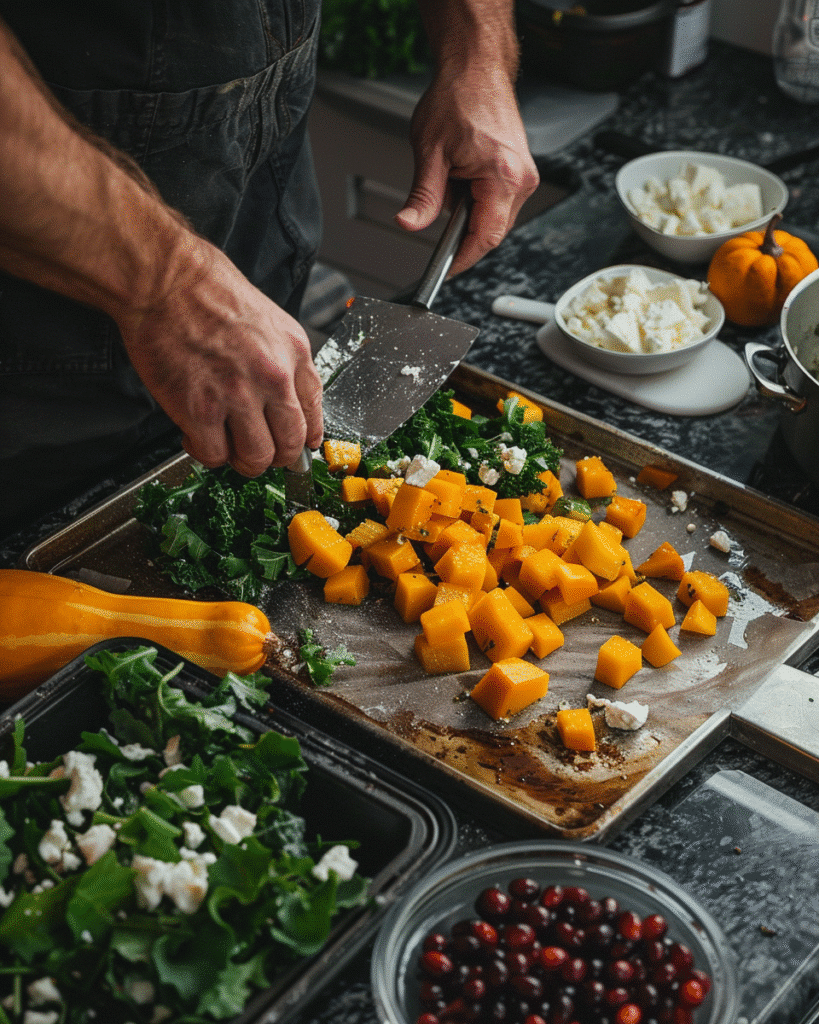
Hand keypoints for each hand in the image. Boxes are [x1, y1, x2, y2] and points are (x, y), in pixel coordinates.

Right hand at [116, 240, 323, 476]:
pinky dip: (206, 454)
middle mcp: (273, 377)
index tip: (295, 447)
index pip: (314, 415)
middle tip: (256, 452)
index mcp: (294, 353)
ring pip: (256, 459)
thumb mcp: (268, 319)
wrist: (165, 279)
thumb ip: (282, 359)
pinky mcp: (200, 410)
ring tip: (227, 446)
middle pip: (289, 446)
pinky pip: (214, 455)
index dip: (303, 440)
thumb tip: (286, 400)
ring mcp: (237, 396)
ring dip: (241, 461)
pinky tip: (197, 436)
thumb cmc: (207, 291)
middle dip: (274, 458)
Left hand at [395, 64, 538, 274]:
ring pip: (494, 218)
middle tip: (440, 211)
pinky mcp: (520, 171)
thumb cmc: (458, 99)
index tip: (446, 270)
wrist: (476, 69)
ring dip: (470, 213)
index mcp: (503, 177)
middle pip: (492, 232)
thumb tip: (409, 224)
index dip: (464, 258)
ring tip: (453, 180)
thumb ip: (423, 196)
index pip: (485, 237)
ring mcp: (524, 175)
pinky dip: (478, 200)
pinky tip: (464, 178)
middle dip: (463, 232)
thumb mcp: (429, 152)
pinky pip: (499, 203)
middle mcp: (521, 179)